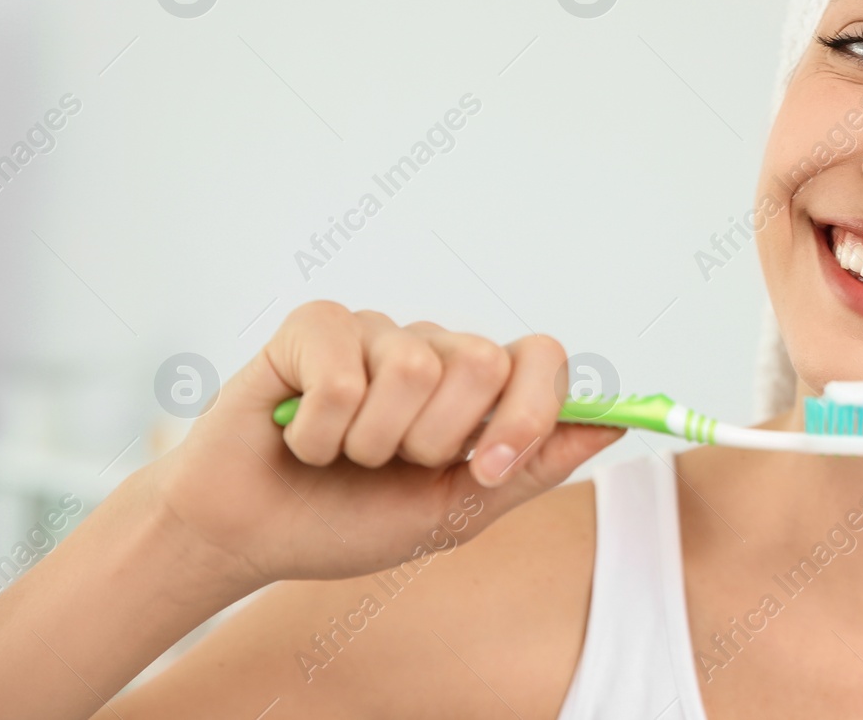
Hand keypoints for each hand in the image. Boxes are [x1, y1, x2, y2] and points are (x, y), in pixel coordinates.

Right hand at [149, 301, 622, 588]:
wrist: (248, 537)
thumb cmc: (348, 520)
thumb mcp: (456, 511)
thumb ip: (534, 465)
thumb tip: (614, 423)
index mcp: (477, 391)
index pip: (544, 357)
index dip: (526, 413)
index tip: (485, 467)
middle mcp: (434, 349)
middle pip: (483, 362)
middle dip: (434, 440)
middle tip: (390, 463)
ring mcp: (376, 331)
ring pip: (412, 370)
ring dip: (370, 442)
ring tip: (340, 452)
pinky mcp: (315, 325)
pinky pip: (342, 374)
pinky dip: (316, 431)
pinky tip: (297, 435)